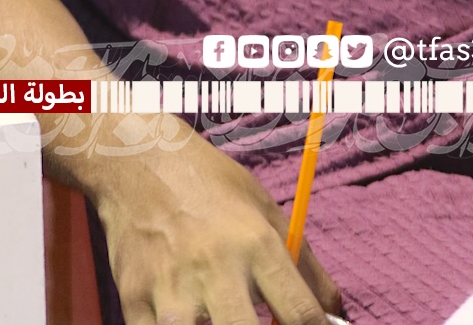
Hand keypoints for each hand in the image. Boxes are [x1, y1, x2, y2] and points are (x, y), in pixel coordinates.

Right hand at [94, 128, 343, 324]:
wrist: (140, 163)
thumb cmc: (212, 187)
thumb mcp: (267, 211)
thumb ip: (305, 266)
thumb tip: (338, 314)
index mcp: (257, 244)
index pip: (302, 315)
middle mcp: (217, 268)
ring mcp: (171, 289)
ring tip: (221, 317)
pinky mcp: (133, 300)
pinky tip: (184, 319)